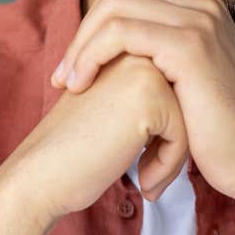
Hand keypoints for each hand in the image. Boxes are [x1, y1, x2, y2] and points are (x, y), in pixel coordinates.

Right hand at [4, 54, 187, 224]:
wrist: (40, 174)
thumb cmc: (74, 152)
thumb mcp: (113, 113)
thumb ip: (145, 99)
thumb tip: (194, 111)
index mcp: (124, 51)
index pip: (174, 94)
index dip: (165, 134)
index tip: (140, 159)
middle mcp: (135, 51)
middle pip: (185, 102)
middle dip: (173, 143)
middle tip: (149, 173)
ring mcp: (142, 70)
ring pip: (190, 117)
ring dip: (173, 157)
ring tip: (147, 179)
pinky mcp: (150, 96)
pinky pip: (184, 135)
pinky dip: (169, 166)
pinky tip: (145, 183)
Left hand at [49, 0, 234, 204]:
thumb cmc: (217, 135)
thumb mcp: (181, 87)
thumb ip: (155, 62)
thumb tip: (113, 60)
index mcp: (199, 11)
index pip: (128, 2)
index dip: (92, 33)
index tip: (72, 73)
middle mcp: (202, 6)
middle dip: (81, 37)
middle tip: (61, 79)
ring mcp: (199, 21)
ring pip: (114, 10)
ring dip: (80, 47)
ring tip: (66, 85)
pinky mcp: (191, 45)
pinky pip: (122, 33)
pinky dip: (92, 56)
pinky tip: (80, 86)